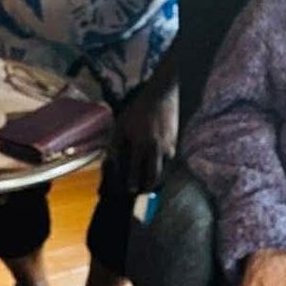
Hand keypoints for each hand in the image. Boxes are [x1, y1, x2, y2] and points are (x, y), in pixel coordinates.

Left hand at [113, 76, 179, 192]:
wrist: (162, 95)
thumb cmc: (138, 110)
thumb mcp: (122, 124)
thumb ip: (115, 144)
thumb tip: (109, 162)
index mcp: (140, 143)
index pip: (136, 170)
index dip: (132, 183)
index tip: (130, 190)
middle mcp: (156, 148)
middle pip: (154, 176)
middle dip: (148, 187)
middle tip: (142, 191)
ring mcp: (168, 146)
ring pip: (165, 170)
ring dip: (157, 178)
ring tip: (150, 183)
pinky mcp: (176, 142)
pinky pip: (170, 160)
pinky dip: (164, 166)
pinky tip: (158, 166)